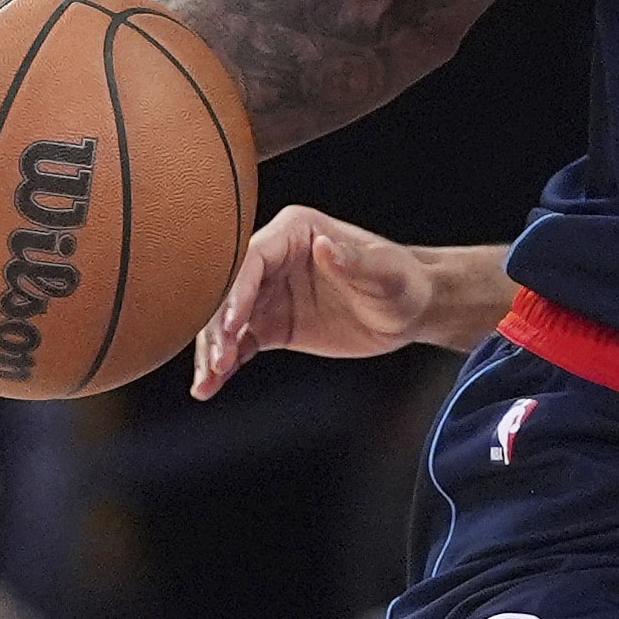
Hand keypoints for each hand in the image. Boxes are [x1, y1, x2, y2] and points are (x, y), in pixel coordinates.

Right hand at [191, 205, 434, 398]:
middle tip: (216, 360)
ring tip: (207, 381)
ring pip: (226, 320)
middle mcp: (274, 258)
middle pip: (229, 290)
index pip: (251, 259)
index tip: (230, 324)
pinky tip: (209, 386)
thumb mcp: (385, 272)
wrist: (411, 310)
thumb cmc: (402, 280)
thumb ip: (354, 261)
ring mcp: (268, 292)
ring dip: (213, 349)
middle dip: (217, 325)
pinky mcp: (271, 324)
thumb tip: (324, 247)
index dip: (235, 291)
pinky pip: (239, 343)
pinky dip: (223, 364)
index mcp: (296, 232)